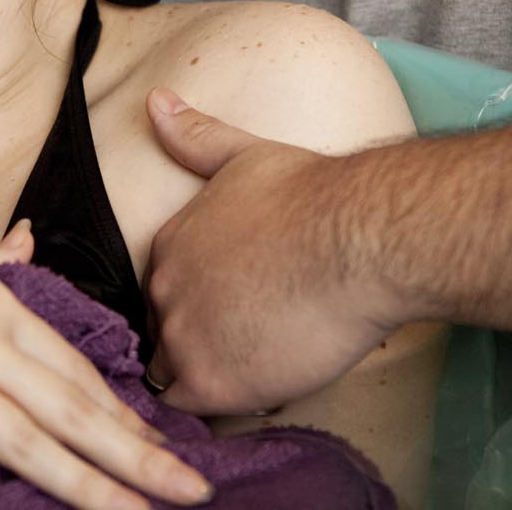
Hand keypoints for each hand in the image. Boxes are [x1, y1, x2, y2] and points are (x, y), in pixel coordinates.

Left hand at [142, 89, 408, 415]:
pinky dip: (215, 407)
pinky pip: (191, 411)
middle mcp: (161, 288)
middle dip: (200, 337)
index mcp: (168, 242)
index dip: (202, 299)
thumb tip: (154, 100)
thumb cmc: (313, 193)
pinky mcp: (210, 382)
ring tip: (255, 371)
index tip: (238, 304)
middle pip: (165, 329)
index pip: (167, 285)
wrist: (357, 238)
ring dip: (206, 373)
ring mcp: (181, 337)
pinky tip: (252, 394)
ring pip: (173, 371)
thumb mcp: (243, 153)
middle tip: (252, 340)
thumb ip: (194, 135)